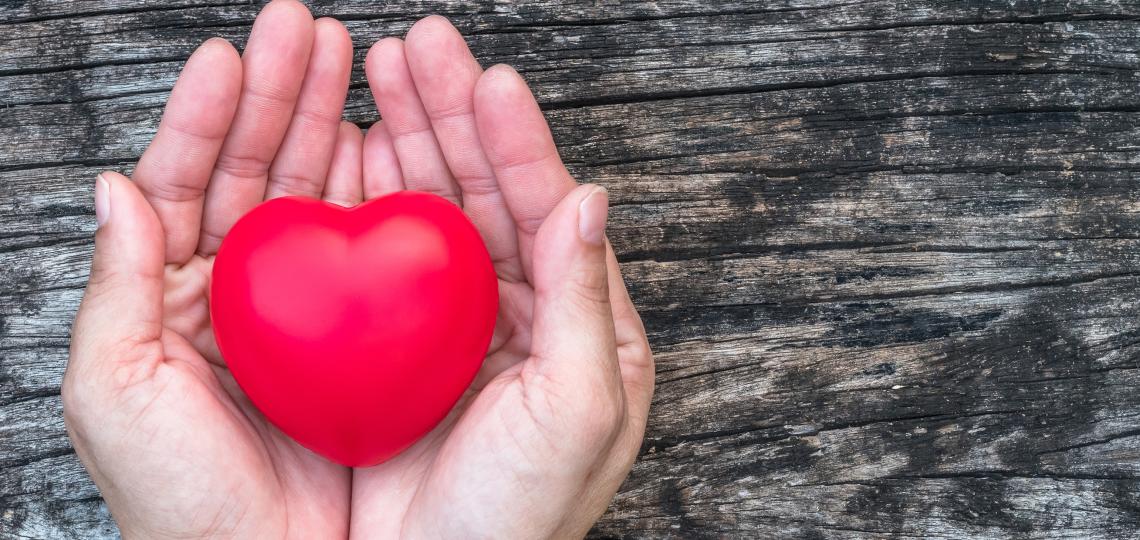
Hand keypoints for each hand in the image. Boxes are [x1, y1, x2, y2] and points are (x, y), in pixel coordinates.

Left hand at [63, 1, 363, 536]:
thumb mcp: (115, 392)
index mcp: (167, 297)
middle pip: (254, 171)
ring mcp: (302, 309)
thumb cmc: (179, 502)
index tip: (231, 54)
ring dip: (327, 124)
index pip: (182, 182)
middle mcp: (236, 292)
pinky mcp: (358, 333)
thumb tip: (114, 185)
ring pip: (311, 195)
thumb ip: (115, 285)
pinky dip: (374, 192)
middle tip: (305, 30)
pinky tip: (384, 147)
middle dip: (278, 95)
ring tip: (348, 62)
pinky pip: (365, 248)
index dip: (204, 115)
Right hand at [347, 17, 653, 537]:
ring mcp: (451, 327)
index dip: (518, 143)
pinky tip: (346, 151)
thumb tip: (592, 197)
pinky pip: (378, 257)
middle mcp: (518, 317)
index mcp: (580, 328)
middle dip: (452, 117)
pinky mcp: (392, 346)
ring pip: (431, 212)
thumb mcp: (578, 412)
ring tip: (377, 73)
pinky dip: (363, 199)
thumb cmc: (520, 520)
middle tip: (417, 47)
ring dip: (406, 138)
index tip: (488, 80)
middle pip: (485, 194)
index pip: (550, 212)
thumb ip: (586, 300)